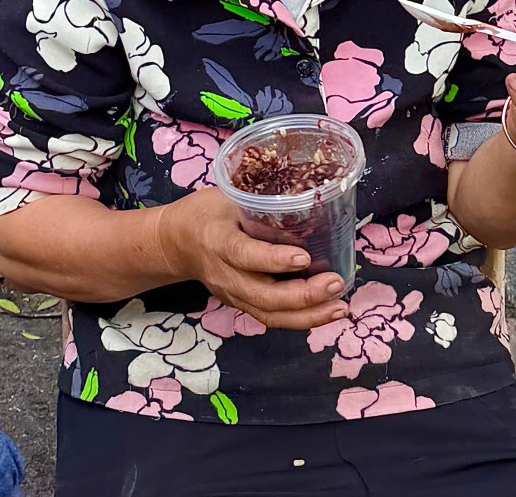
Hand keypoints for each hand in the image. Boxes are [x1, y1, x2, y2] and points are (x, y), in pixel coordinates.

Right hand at [156, 187, 347, 329]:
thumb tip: (306, 198)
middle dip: (302, 296)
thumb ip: (259, 201)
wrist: (175, 243)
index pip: (244, 255)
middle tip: (336, 284)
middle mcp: (223, 274)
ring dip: (308, 315)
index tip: (304, 258)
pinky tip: (327, 311)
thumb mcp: (227, 197)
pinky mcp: (240, 304)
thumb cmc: (205, 212)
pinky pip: (271, 317)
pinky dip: (301, 319)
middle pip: (262, 295)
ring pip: (269, 314)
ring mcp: (231, 294)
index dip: (273, 260)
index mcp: (217, 240)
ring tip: (340, 306)